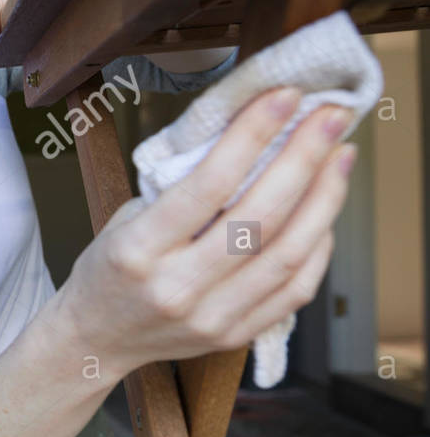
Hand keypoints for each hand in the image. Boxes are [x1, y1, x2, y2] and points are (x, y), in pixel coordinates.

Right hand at [54, 86, 357, 376]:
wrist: (97, 338)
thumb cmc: (110, 269)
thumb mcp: (124, 220)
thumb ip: (181, 189)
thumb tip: (251, 138)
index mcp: (138, 251)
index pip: (207, 186)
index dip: (252, 136)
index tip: (284, 98)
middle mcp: (176, 288)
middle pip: (259, 219)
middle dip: (303, 159)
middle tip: (329, 117)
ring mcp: (210, 318)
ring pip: (287, 254)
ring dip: (324, 198)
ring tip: (339, 156)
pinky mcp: (235, 335)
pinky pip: (295, 288)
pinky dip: (318, 245)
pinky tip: (324, 210)